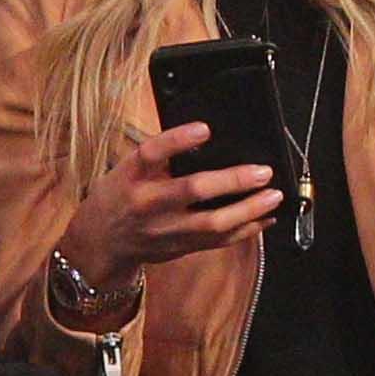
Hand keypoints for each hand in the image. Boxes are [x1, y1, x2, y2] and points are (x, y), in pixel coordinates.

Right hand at [54, 121, 282, 290]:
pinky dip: (246, 230)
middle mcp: (148, 203)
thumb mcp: (126, 169)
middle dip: (232, 180)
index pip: (150, 153)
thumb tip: (204, 137)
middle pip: (191, 190)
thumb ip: (158, 157)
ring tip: (273, 196)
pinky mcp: (181, 247)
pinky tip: (265, 217)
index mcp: (131, 176)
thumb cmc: (120, 195)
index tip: (205, 128)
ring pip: (212, 224)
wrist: (101, 242)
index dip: (177, 140)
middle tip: (263, 171)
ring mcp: (166, 230)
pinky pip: (218, 241)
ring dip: (248, 210)